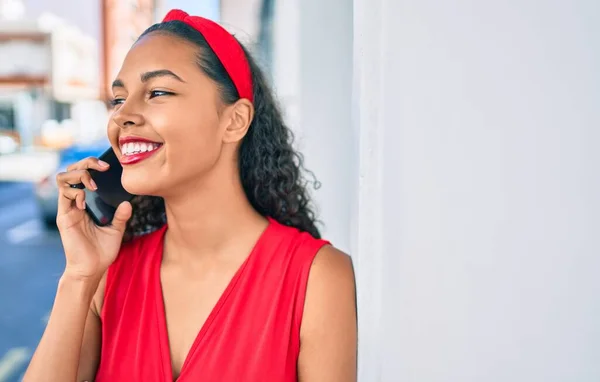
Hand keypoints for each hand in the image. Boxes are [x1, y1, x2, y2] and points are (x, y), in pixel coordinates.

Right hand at [55, 157, 131, 279]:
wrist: (93, 269)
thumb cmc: (102, 251)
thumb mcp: (116, 230)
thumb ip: (121, 216)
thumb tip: (127, 203)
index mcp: (86, 203)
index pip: (82, 175)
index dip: (92, 165)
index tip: (108, 166)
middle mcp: (74, 203)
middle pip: (70, 171)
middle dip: (85, 163)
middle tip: (102, 167)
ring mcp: (68, 209)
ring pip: (62, 179)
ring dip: (78, 175)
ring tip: (93, 183)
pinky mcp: (64, 218)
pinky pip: (64, 197)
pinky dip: (76, 192)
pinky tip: (85, 201)